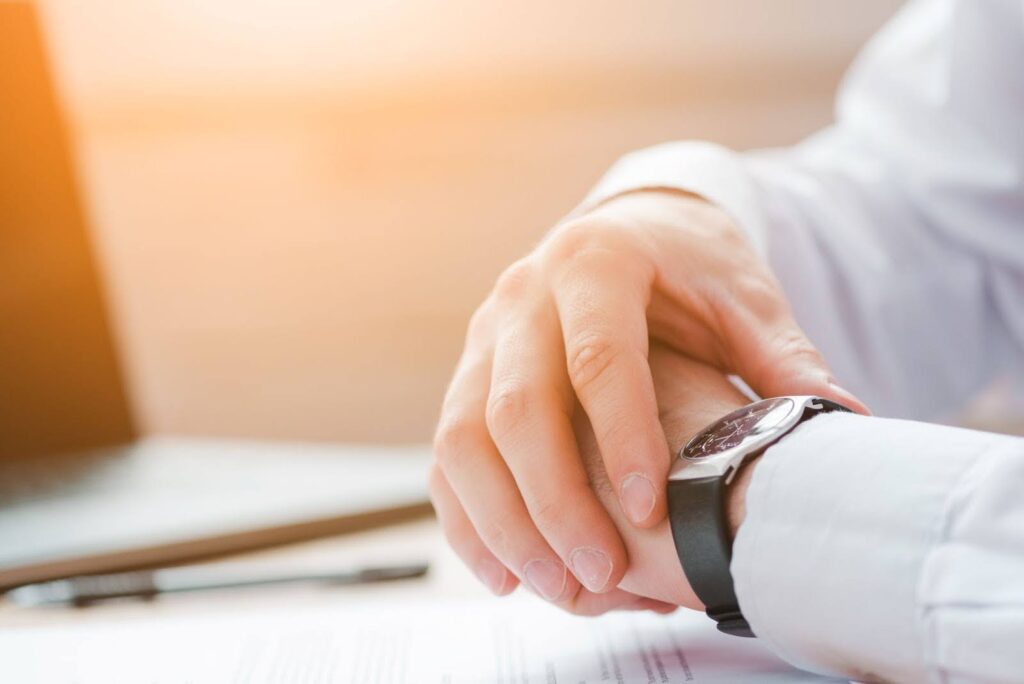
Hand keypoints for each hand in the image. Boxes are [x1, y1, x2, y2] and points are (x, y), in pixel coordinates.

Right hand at [430, 190, 864, 606]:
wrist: (630, 227)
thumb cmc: (690, 265)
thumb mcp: (743, 295)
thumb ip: (781, 356)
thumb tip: (842, 420)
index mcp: (596, 262)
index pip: (597, 358)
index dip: (620, 438)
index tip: (648, 513)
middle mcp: (524, 294)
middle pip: (517, 405)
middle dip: (555, 500)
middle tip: (600, 573)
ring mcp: (485, 334)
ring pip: (464, 434)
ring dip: (503, 520)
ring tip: (555, 586)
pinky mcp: (468, 371)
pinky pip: (447, 450)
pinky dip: (467, 516)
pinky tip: (505, 572)